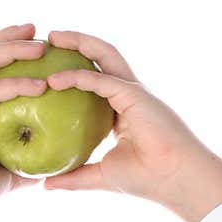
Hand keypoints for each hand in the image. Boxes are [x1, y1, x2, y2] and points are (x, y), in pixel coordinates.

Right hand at [0, 23, 48, 221]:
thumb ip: (27, 160)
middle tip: (37, 31)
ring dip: (14, 49)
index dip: (4, 47)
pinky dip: (17, 84)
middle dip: (9, 36)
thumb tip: (54, 164)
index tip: (32, 41)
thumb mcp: (7, 171)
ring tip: (42, 47)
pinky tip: (40, 85)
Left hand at [41, 29, 221, 221]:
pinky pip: (101, 80)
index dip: (74, 70)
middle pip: (100, 58)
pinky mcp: (134, 95)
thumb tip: (46, 184)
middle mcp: (128, 94)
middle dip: (75, 43)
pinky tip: (54, 80)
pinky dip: (78, 77)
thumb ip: (75, 176)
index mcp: (122, 110)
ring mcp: (133, 91)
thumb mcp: (101, 176)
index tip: (48, 67)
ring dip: (78, 42)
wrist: (175, 179)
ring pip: (104, 54)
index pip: (96, 81)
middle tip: (47, 39)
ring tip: (52, 38)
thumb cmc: (146, 180)